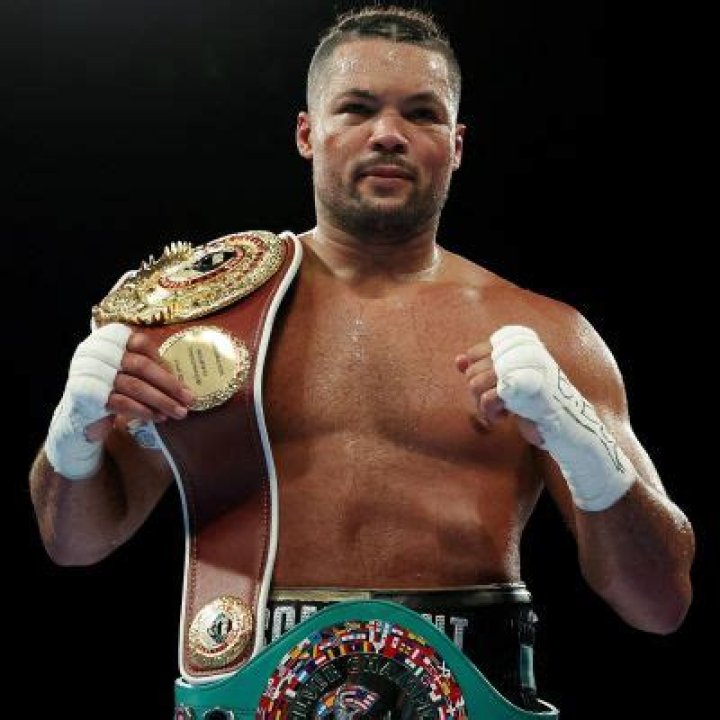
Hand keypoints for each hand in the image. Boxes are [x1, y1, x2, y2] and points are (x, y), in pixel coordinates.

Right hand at [45, 323, 192, 478]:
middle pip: (141, 366)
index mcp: (110, 337)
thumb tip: (185, 385)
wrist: (81, 411)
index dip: (164, 363)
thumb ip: (151, 368)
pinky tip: (158, 417)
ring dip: (161, 401)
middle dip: (169, 385)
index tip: (183, 381)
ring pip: (134, 386)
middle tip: (189, 400)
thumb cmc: (113, 386)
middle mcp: (96, 350)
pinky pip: (122, 403)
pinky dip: (144, 411)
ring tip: (179, 412)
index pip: (142, 343)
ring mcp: (90, 372)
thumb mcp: (130, 371)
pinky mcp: (87, 395)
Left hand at [458, 325, 634, 509]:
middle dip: (479, 393)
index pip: (475, 353)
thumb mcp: (505, 382)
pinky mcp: (524, 387)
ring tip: (502, 412)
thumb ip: (482, 368)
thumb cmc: (535, 404)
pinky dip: (491, 413)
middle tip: (499, 405)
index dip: (478, 375)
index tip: (495, 389)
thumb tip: (458, 360)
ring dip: (484, 405)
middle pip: (473, 371)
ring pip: (476, 383)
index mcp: (521, 341)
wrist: (568, 426)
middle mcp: (522, 349)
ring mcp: (524, 367)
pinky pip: (488, 398)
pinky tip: (505, 417)